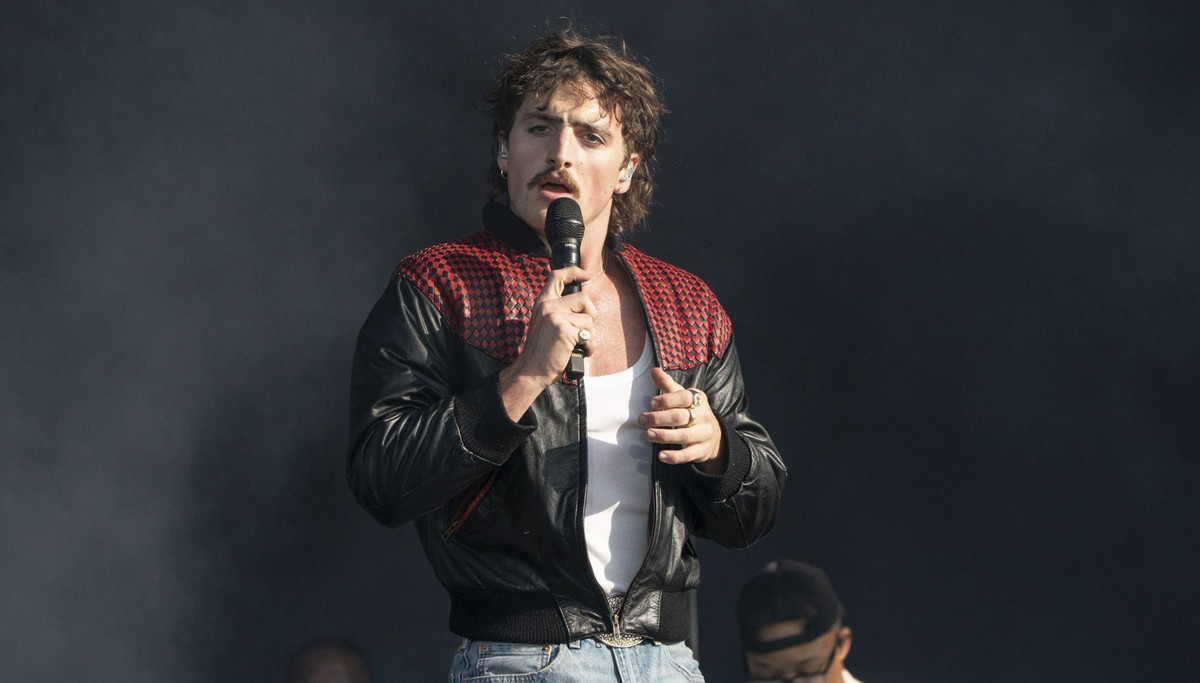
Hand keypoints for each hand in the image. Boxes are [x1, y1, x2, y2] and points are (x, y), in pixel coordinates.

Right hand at [499, 265, 596, 419]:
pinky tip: (580, 352)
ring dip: (589, 335)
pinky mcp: (564, 330)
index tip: (585, 274)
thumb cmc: (542, 352)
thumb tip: (583, 306)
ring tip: (578, 345)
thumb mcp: (545, 324)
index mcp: (543, 303)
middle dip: (590, 316)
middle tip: (582, 331)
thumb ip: (558, 312)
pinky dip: (589, 346)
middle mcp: (548, 306)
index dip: (574, 271)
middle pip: (584, 298)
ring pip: (589, 319)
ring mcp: (555, 317)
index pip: (557, 276)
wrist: (531, 371)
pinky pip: (589, 335)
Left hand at [640, 368, 726, 472]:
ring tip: (648, 435)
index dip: (667, 399)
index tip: (651, 403)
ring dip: (664, 436)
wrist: (713, 436)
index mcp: (698, 400)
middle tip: (642, 420)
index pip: (684, 397)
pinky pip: (688, 455)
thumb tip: (653, 370)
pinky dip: (674, 456)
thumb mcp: (682, 397)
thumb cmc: (691, 412)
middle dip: (659, 418)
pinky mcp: (701, 451)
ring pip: (684, 436)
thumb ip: (667, 385)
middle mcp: (703, 416)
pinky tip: (661, 456)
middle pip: (680, 417)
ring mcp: (703, 434)